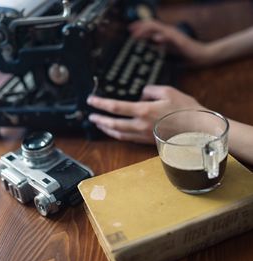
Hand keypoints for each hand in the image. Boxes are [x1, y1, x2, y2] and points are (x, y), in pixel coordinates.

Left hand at [87, 86, 203, 143]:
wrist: (198, 130)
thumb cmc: (185, 109)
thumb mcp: (168, 91)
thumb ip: (150, 91)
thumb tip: (141, 95)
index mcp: (144, 111)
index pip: (116, 107)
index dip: (101, 104)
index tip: (91, 101)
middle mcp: (140, 125)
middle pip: (113, 124)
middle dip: (99, 120)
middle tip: (91, 117)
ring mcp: (143, 135)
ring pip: (119, 134)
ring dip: (107, 129)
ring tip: (99, 125)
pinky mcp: (148, 141)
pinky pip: (128, 139)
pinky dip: (118, 135)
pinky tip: (115, 132)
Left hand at [129, 20, 209, 64]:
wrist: (200, 55)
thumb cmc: (184, 53)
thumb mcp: (167, 50)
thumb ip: (158, 47)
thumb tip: (148, 47)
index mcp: (165, 33)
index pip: (150, 26)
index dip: (140, 26)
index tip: (130, 30)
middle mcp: (168, 31)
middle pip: (152, 24)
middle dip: (140, 27)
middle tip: (130, 31)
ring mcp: (174, 35)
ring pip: (158, 28)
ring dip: (146, 31)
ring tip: (137, 34)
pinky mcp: (179, 40)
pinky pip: (169, 37)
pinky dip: (162, 37)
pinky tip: (155, 39)